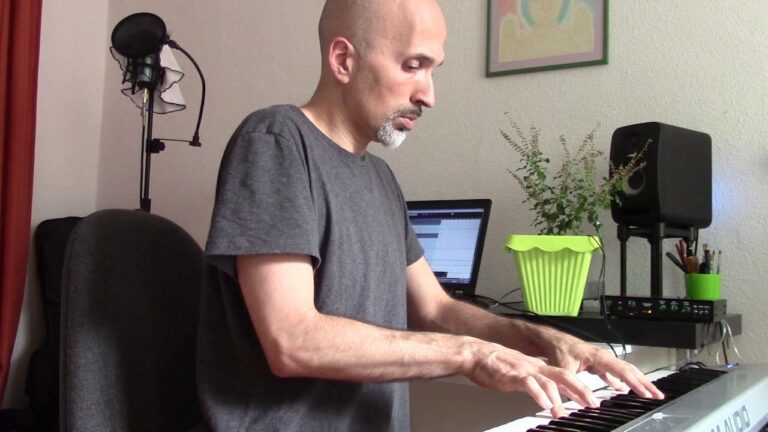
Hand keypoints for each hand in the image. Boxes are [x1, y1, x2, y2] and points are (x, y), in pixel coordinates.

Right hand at [465, 342, 599, 417]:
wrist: (476, 353)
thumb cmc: (493, 364)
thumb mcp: (519, 372)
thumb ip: (533, 381)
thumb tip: (544, 393)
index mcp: (538, 367)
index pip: (565, 376)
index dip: (580, 387)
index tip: (592, 399)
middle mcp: (535, 367)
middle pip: (564, 376)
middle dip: (581, 390)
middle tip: (593, 403)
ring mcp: (524, 370)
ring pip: (549, 382)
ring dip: (559, 398)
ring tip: (564, 412)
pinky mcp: (512, 375)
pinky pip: (528, 384)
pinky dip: (538, 395)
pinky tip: (544, 404)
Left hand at [547, 339, 664, 399]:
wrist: (550, 339)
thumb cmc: (557, 349)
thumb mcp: (564, 369)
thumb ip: (573, 386)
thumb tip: (585, 402)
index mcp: (599, 356)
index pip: (622, 371)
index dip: (636, 383)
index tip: (647, 394)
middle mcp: (603, 357)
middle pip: (629, 370)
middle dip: (644, 383)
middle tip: (658, 395)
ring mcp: (600, 360)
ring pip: (623, 371)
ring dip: (636, 382)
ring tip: (648, 393)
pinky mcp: (595, 364)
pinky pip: (613, 374)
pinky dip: (620, 381)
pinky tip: (622, 390)